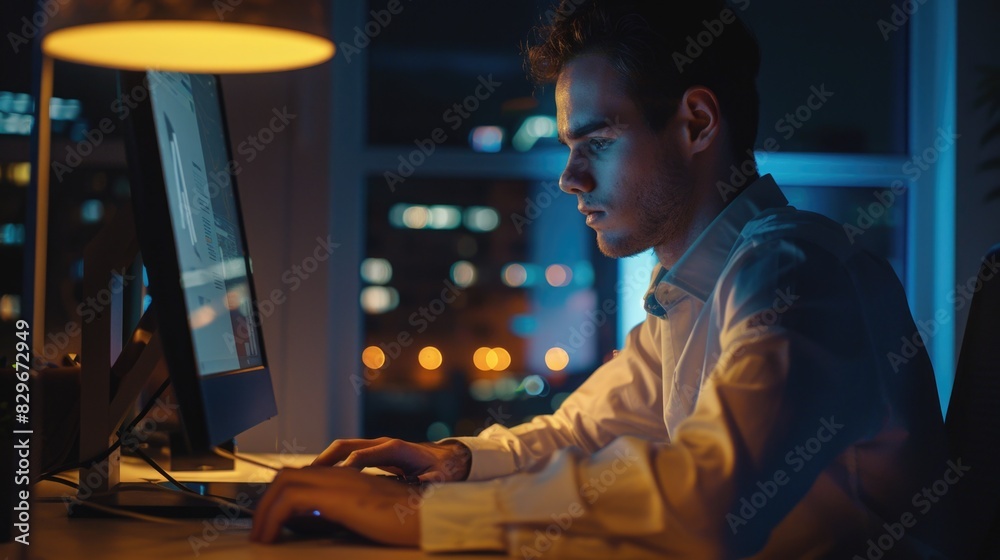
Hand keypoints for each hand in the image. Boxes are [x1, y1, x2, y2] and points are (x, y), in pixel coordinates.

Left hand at [250, 466, 419, 544]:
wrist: (431, 516)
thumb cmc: (408, 521)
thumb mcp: (369, 515)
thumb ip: (346, 512)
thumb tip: (318, 523)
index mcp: (349, 477)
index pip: (303, 475)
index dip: (280, 495)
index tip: (270, 519)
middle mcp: (341, 473)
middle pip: (287, 475)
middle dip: (266, 501)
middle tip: (259, 528)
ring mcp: (339, 481)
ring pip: (284, 483)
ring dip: (264, 510)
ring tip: (260, 535)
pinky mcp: (338, 496)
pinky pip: (291, 499)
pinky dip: (272, 517)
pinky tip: (269, 536)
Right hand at [312, 437, 470, 482]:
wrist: (445, 458)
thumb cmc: (441, 469)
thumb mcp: (439, 476)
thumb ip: (432, 480)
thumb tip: (427, 482)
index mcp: (396, 448)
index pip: (365, 455)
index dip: (349, 467)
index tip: (334, 481)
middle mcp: (382, 444)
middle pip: (346, 446)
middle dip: (326, 459)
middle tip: (307, 477)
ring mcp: (376, 447)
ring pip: (342, 449)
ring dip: (324, 462)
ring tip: (306, 479)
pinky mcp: (373, 453)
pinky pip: (346, 455)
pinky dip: (332, 464)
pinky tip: (321, 479)